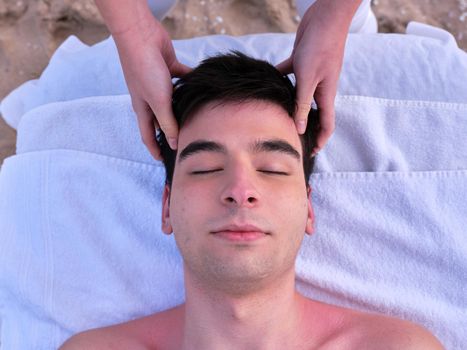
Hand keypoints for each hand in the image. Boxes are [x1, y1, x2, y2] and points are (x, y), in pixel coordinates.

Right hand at [113, 13, 190, 159]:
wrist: (141, 37)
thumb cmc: (145, 70)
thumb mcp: (158, 102)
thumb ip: (168, 123)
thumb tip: (174, 144)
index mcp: (143, 109)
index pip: (148, 135)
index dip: (155, 149)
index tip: (163, 160)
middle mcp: (151, 99)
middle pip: (163, 121)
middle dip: (173, 132)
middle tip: (188, 142)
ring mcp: (159, 84)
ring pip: (173, 102)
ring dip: (183, 109)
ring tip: (200, 118)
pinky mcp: (168, 70)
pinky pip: (182, 80)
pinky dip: (190, 84)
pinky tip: (202, 88)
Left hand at [276, 0, 359, 154]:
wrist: (325, 18)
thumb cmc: (320, 47)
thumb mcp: (308, 79)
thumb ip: (302, 104)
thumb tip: (298, 129)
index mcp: (326, 95)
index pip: (327, 125)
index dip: (320, 141)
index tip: (310, 153)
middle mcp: (319, 88)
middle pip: (312, 114)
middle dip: (303, 128)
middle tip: (289, 138)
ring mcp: (310, 76)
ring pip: (298, 97)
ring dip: (289, 107)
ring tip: (275, 117)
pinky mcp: (301, 64)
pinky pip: (288, 77)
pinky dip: (279, 82)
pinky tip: (265, 85)